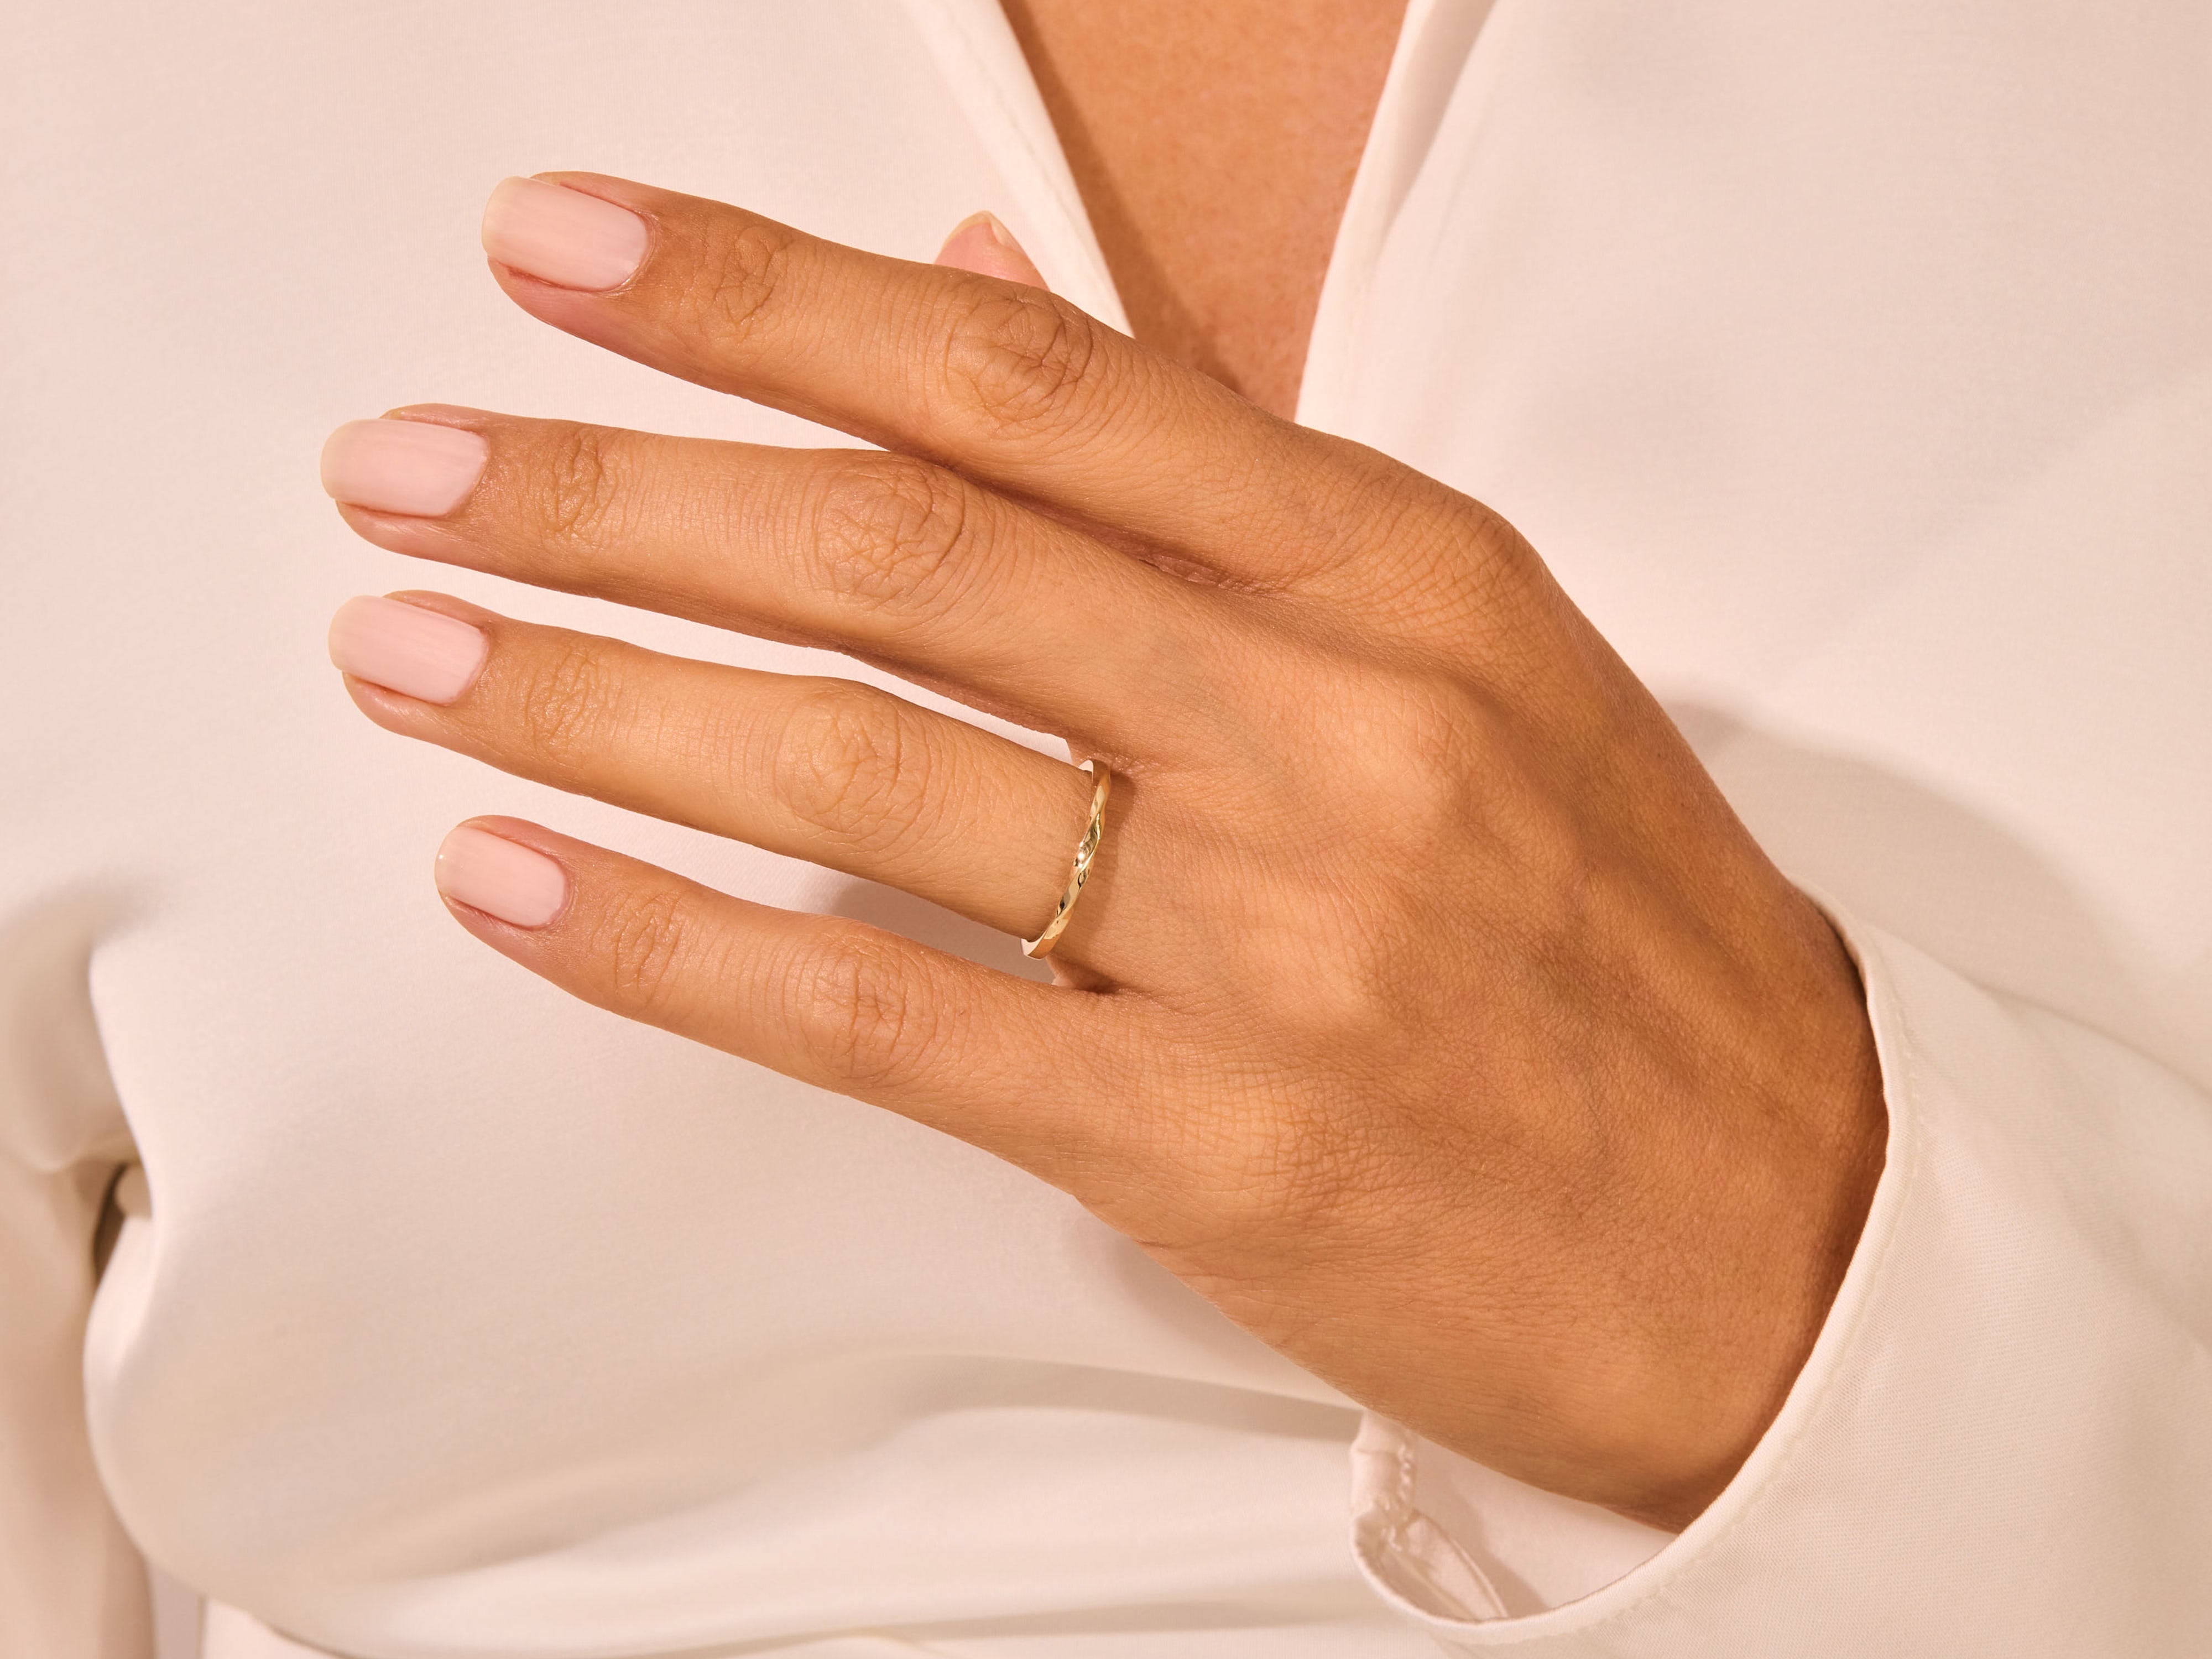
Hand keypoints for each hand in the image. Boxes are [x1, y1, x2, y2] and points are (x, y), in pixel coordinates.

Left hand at [320, 174, 1885, 1530]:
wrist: (1786, 1231)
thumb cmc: (1614, 937)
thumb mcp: (1465, 651)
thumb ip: (1211, 475)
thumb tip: (982, 305)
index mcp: (1396, 577)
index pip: (1028, 385)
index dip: (769, 304)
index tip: (572, 252)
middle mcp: (1331, 730)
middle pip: (905, 557)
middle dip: (618, 491)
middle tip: (420, 456)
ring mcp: (1276, 940)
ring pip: (866, 772)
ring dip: (597, 693)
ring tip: (412, 643)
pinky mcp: (1215, 1144)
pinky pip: (888, 1019)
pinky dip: (676, 945)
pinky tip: (521, 879)